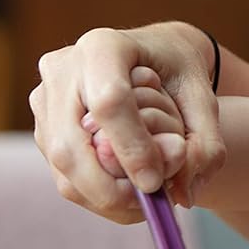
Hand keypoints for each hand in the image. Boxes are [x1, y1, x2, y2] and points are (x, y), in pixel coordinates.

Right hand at [29, 23, 225, 221]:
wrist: (151, 57)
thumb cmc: (178, 73)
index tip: (156, 182)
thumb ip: (205, 144)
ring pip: (62, 167)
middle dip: (110, 187)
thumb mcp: (203, 98)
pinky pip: (61, 175)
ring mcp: (45, 99)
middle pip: (70, 144)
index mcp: (104, 46)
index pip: (110, 103)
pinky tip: (128, 192)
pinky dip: (96, 195)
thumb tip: (183, 195)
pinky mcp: (44, 126)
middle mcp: (62, 69)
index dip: (131, 149)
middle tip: (150, 203)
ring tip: (146, 200)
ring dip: (104, 197)